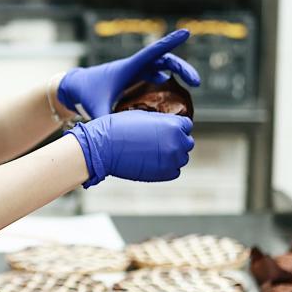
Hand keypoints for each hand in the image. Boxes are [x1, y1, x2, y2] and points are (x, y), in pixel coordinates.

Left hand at [57, 30, 200, 119]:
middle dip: (182, 68)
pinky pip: (156, 78)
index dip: (171, 41)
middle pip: (164, 60)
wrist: (74, 89)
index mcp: (129, 67)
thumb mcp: (96, 108)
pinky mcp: (135, 81)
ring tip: (192, 86)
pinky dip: (168, 83)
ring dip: (178, 74)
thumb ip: (108, 121)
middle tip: (196, 82)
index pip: (154, 51)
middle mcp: (135, 67)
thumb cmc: (85, 94)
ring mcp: (136, 73)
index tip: (187, 32)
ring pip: (163, 68)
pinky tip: (175, 95)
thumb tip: (118, 137)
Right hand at [70, 111, 193, 187]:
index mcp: (174, 125)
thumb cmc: (119, 128)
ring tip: (155, 153)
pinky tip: (154, 162)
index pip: (187, 125)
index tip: (166, 130)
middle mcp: (177, 143)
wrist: (104, 147)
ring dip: (172, 155)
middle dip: (176, 141)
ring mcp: (172, 160)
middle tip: (160, 142)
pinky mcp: (165, 174)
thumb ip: (162, 122)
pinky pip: (174, 171)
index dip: (176, 127)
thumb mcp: (144, 116)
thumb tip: (169, 127)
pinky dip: (167, 168)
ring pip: (182, 158)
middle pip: (187, 142)